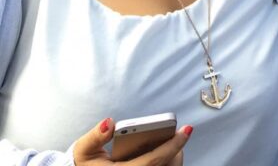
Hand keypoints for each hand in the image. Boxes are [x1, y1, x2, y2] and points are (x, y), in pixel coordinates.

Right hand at [73, 117, 191, 164]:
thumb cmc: (86, 164)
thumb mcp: (84, 150)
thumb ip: (95, 136)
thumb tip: (110, 122)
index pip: (153, 161)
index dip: (172, 145)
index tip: (187, 129)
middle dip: (177, 150)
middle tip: (181, 133)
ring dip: (174, 158)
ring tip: (173, 143)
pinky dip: (168, 163)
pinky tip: (166, 153)